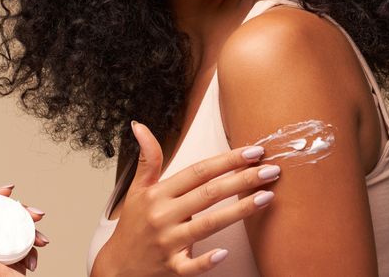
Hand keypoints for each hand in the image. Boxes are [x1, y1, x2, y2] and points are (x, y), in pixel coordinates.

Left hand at [0, 184, 49, 275]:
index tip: (10, 189)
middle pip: (4, 218)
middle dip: (24, 213)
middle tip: (37, 215)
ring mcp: (0, 253)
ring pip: (17, 229)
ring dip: (33, 231)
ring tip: (42, 241)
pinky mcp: (13, 259)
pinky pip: (25, 244)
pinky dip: (34, 248)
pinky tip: (36, 258)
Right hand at [90, 121, 279, 276]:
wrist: (118, 268)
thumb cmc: (133, 227)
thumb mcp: (136, 190)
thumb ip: (147, 159)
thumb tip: (141, 126)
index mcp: (158, 194)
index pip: (199, 171)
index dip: (227, 160)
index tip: (253, 151)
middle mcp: (163, 215)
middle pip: (209, 193)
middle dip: (242, 179)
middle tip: (270, 170)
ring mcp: (168, 242)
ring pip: (208, 224)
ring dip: (239, 210)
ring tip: (266, 197)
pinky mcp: (172, 267)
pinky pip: (192, 265)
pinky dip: (206, 260)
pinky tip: (225, 252)